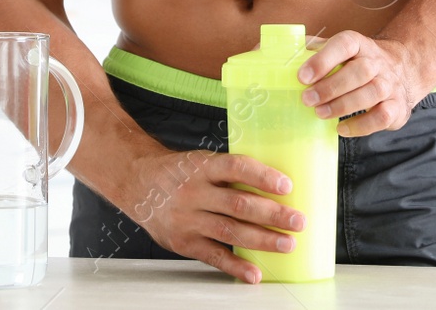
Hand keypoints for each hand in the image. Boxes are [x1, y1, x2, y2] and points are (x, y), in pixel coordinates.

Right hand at [125, 148, 305, 283]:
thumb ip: (230, 174)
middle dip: (272, 215)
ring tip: (287, 244)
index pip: (236, 168)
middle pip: (238, 204)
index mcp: (202, 166)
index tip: (287, 186)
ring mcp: (187, 219)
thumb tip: (274, 186)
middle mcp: (194, 192)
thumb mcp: (201, 162)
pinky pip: (213, 256)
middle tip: (298, 221)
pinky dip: (235, 266)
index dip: (262, 176)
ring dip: (263, 240)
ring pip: (230, 231)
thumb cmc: (179, 172)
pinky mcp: (184, 242)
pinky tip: (254, 273)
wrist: (138, 182)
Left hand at [298, 30, 421, 136]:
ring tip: (320, 113)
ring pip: (373, 92)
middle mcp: (378, 62)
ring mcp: (391, 85)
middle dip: (331, 87)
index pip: (345, 44)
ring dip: (343, 105)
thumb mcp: (339, 51)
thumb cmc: (357, 63)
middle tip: (307, 99)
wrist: (400, 71)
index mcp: (360, 44)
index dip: (323, 59)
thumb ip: (313, 49)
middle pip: (360, 71)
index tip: (302, 77)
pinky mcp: (397, 107)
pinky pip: (383, 117)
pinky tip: (342, 129)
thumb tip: (277, 52)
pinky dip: (361, 126)